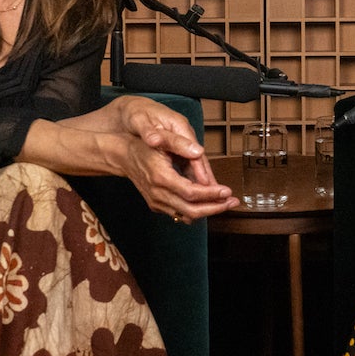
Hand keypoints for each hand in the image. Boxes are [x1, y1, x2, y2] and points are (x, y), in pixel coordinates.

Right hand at [119, 98, 238, 220]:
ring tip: (225, 203)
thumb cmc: (142, 146)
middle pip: (191, 210)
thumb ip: (181, 146)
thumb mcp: (162, 140)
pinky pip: (179, 213)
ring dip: (208, 211)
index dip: (211, 194)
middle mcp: (158, 193)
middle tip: (232, 202)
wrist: (122, 156)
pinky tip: (209, 203)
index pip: (191, 193)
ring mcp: (156, 201)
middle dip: (215, 208)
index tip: (227, 191)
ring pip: (186, 215)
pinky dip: (195, 210)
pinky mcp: (156, 205)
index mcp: (161, 177)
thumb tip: (199, 152)